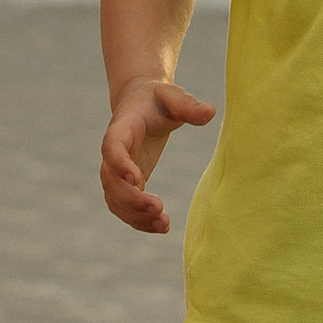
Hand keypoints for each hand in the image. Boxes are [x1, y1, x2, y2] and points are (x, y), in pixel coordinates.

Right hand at [98, 75, 214, 233]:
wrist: (142, 104)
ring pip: (115, 200)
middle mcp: (113, 153)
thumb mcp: (173, 97)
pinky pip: (125, 208)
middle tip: (159, 208)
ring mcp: (116, 172)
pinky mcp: (126, 185)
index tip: (138, 180)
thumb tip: (211, 112)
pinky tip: (161, 226)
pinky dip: (139, 220)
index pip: (112, 147)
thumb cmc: (158, 100)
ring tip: (163, 223)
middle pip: (111, 181)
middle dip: (132, 199)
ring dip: (135, 215)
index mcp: (121, 128)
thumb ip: (188, 105)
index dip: (120, 164)